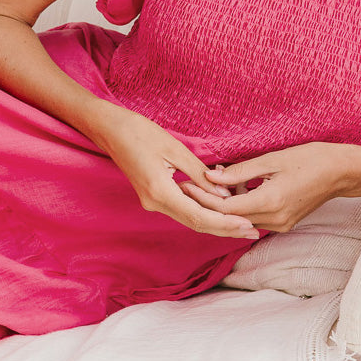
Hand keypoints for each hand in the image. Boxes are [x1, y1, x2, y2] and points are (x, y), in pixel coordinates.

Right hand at [94, 106, 260, 239]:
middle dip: (225, 229)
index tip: (246, 225)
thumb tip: (224, 193)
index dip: (224, 223)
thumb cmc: (139, 132)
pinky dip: (203, 212)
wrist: (109, 129)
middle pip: (195, 223)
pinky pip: (182, 209)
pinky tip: (220, 211)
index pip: (198, 216)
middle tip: (252, 232)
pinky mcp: (152, 196)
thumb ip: (199, 173)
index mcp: (159, 191)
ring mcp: (151, 201)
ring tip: (242, 224)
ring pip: (189, 219)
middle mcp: (154, 203)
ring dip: (216, 223)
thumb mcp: (174, 148)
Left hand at [179, 142, 349, 232]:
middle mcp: (274, 219)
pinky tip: (236, 186)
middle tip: (189, 185)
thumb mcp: (272, 160)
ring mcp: (280, 224)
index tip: (187, 185)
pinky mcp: (284, 223)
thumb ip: (240, 171)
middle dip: (209, 201)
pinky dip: (241, 205)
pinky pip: (254, 217)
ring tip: (213, 180)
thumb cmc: (310, 159)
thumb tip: (211, 177)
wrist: (341, 172)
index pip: (226, 208)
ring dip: (226, 203)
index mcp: (270, 202)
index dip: (204, 198)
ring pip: (241, 219)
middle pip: (231, 217)